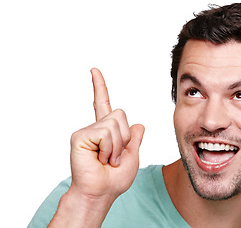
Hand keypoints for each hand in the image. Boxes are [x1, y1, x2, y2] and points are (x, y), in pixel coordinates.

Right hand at [69, 68, 144, 202]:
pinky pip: (105, 133)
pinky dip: (109, 149)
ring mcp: (87, 131)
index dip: (99, 87)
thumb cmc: (114, 178)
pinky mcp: (80, 136)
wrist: (102, 192)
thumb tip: (139, 124)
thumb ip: (135, 139)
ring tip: (107, 159)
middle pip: (120, 114)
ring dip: (117, 146)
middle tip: (114, 156)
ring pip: (115, 123)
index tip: (94, 71)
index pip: (103, 104)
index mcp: (106, 131)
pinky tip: (100, 158)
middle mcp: (95, 127)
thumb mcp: (133, 156)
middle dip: (124, 137)